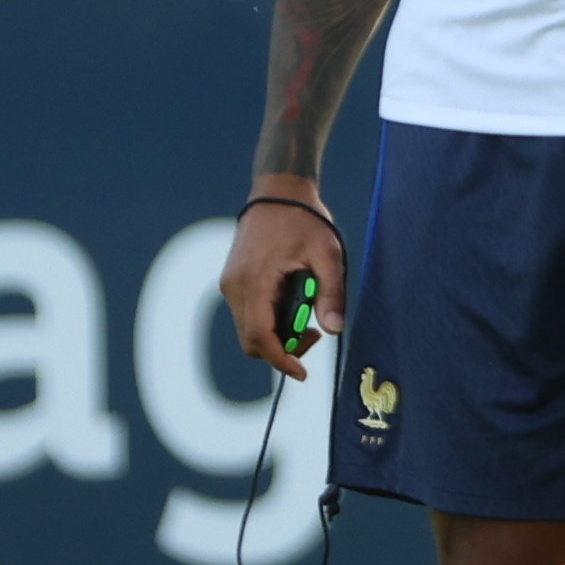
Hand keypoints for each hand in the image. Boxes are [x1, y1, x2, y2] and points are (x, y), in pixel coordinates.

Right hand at [219, 184, 345, 381]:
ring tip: (307, 315)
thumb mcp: (327, 253)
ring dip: (277, 335)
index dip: (281, 361)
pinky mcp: (233, 281)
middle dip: (282, 350)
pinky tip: (292, 305)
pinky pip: (248, 315)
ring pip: (249, 330)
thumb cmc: (304, 219)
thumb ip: (331, 293)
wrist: (278, 191)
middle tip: (314, 333)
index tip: (303, 372)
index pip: (260, 338)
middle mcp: (235, 287)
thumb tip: (334, 330)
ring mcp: (230, 284)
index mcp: (255, 281)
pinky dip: (269, 322)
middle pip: (252, 341)